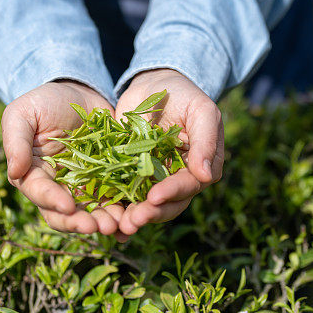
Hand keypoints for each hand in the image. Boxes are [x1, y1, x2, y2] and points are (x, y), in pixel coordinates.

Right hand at [2, 81, 124, 235]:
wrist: (80, 93)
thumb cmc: (45, 102)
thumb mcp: (23, 114)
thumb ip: (16, 142)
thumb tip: (14, 172)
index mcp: (34, 174)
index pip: (40, 193)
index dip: (53, 201)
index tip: (68, 206)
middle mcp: (58, 187)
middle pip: (66, 213)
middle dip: (81, 222)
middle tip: (99, 226)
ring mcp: (84, 186)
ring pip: (92, 212)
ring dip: (105, 221)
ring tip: (120, 225)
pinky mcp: (107, 181)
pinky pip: (115, 200)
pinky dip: (124, 211)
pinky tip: (134, 218)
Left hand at [114, 69, 224, 235]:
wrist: (154, 85)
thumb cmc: (184, 94)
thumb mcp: (201, 110)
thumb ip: (206, 140)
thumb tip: (206, 176)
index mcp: (199, 166)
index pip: (189, 185)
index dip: (173, 193)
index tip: (155, 197)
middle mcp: (178, 178)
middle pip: (169, 204)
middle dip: (151, 213)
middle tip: (133, 221)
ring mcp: (154, 179)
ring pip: (147, 206)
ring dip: (134, 217)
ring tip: (119, 227)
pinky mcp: (130, 176)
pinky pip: (125, 196)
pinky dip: (117, 211)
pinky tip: (106, 224)